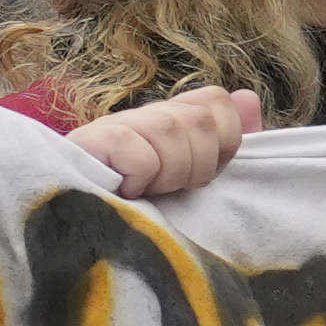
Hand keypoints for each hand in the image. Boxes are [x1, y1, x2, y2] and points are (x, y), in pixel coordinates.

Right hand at [70, 84, 262, 201]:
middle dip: (196, 166)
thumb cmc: (140, 206)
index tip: (203, 174)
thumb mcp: (191, 176)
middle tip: (170, 188)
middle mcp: (144, 114)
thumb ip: (224, 141)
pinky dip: (140, 179)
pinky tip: (125, 192)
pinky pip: (138, 154)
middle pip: (199, 120)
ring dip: (168, 175)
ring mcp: (115, 124)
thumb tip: (247, 97)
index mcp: (170, 117)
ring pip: (169, 131)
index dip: (224, 141)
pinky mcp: (91, 142)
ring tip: (147, 192)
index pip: (216, 101)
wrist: (78, 228)